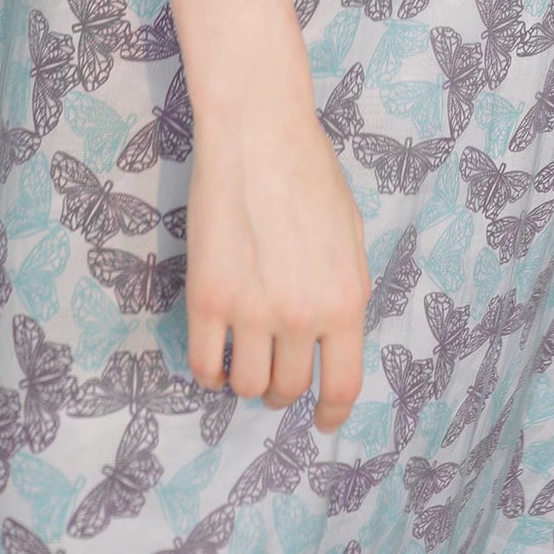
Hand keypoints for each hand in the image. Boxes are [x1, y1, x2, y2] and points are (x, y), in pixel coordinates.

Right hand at [187, 98, 371, 429]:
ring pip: (246, 385)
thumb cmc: (310, 172)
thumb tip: (331, 335)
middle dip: (283, 390)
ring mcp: (252, 310)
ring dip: (245, 381)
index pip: (342, 386)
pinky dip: (209, 371)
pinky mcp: (207, 298)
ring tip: (244, 360)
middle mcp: (301, 315)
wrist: (259, 133)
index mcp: (345, 300)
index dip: (331, 414)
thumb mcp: (350, 236)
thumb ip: (342, 291)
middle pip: (288, 389)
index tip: (322, 421)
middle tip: (275, 373)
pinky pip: (204, 364)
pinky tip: (214, 355)